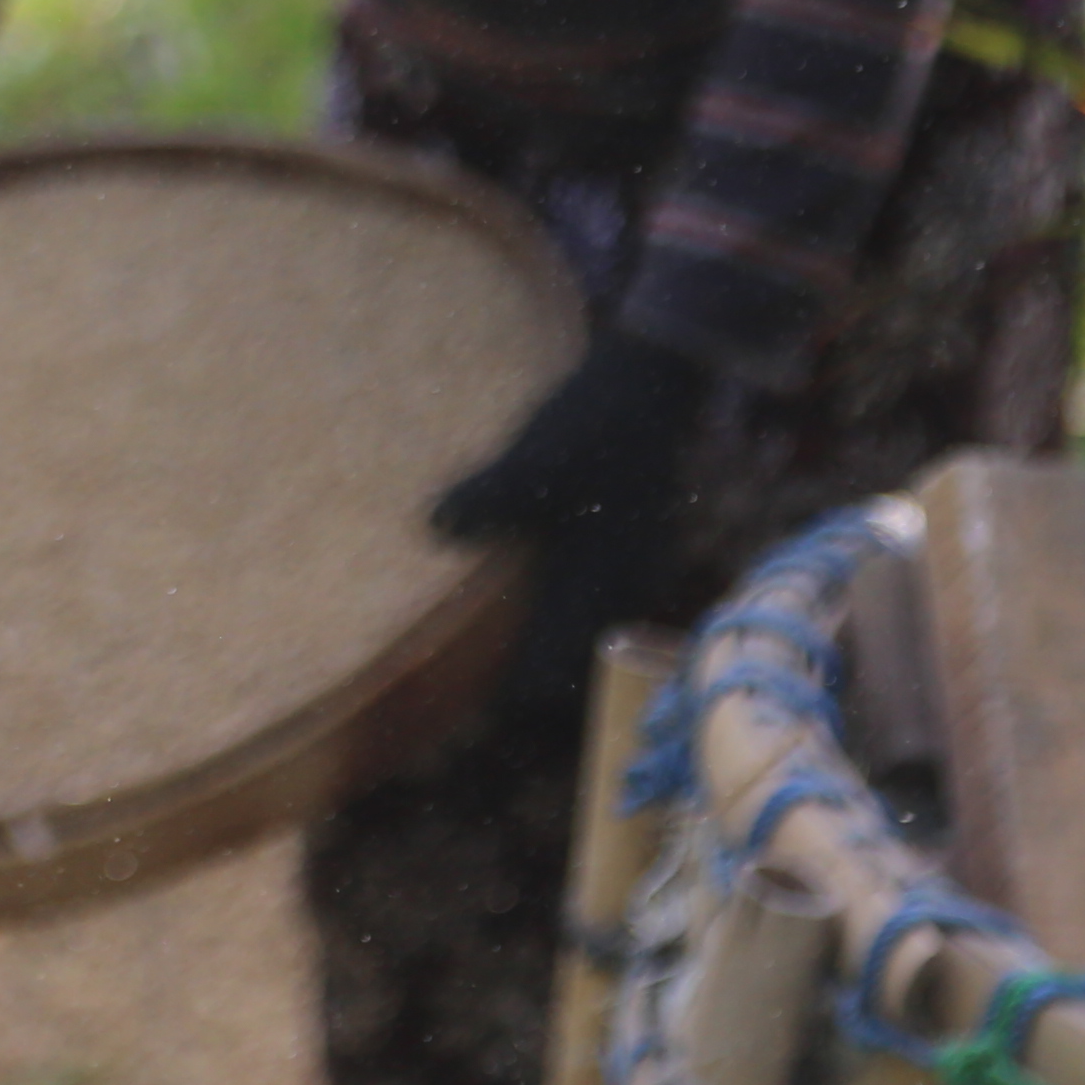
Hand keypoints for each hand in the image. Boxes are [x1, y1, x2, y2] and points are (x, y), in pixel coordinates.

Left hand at [429, 328, 713, 715]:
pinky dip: (558, 600)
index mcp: (597, 581)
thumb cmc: (592, 424)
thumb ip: (484, 499)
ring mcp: (628, 562)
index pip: (556, 668)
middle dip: (525, 669)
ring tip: (488, 632)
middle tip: (464, 674)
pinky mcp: (626, 537)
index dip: (517, 692)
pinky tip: (523, 577)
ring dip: (543, 633)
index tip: (477, 703)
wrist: (650, 381)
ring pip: (581, 623)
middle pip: (569, 654)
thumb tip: (434, 528)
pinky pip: (590, 590)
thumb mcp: (531, 460)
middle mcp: (618, 585)